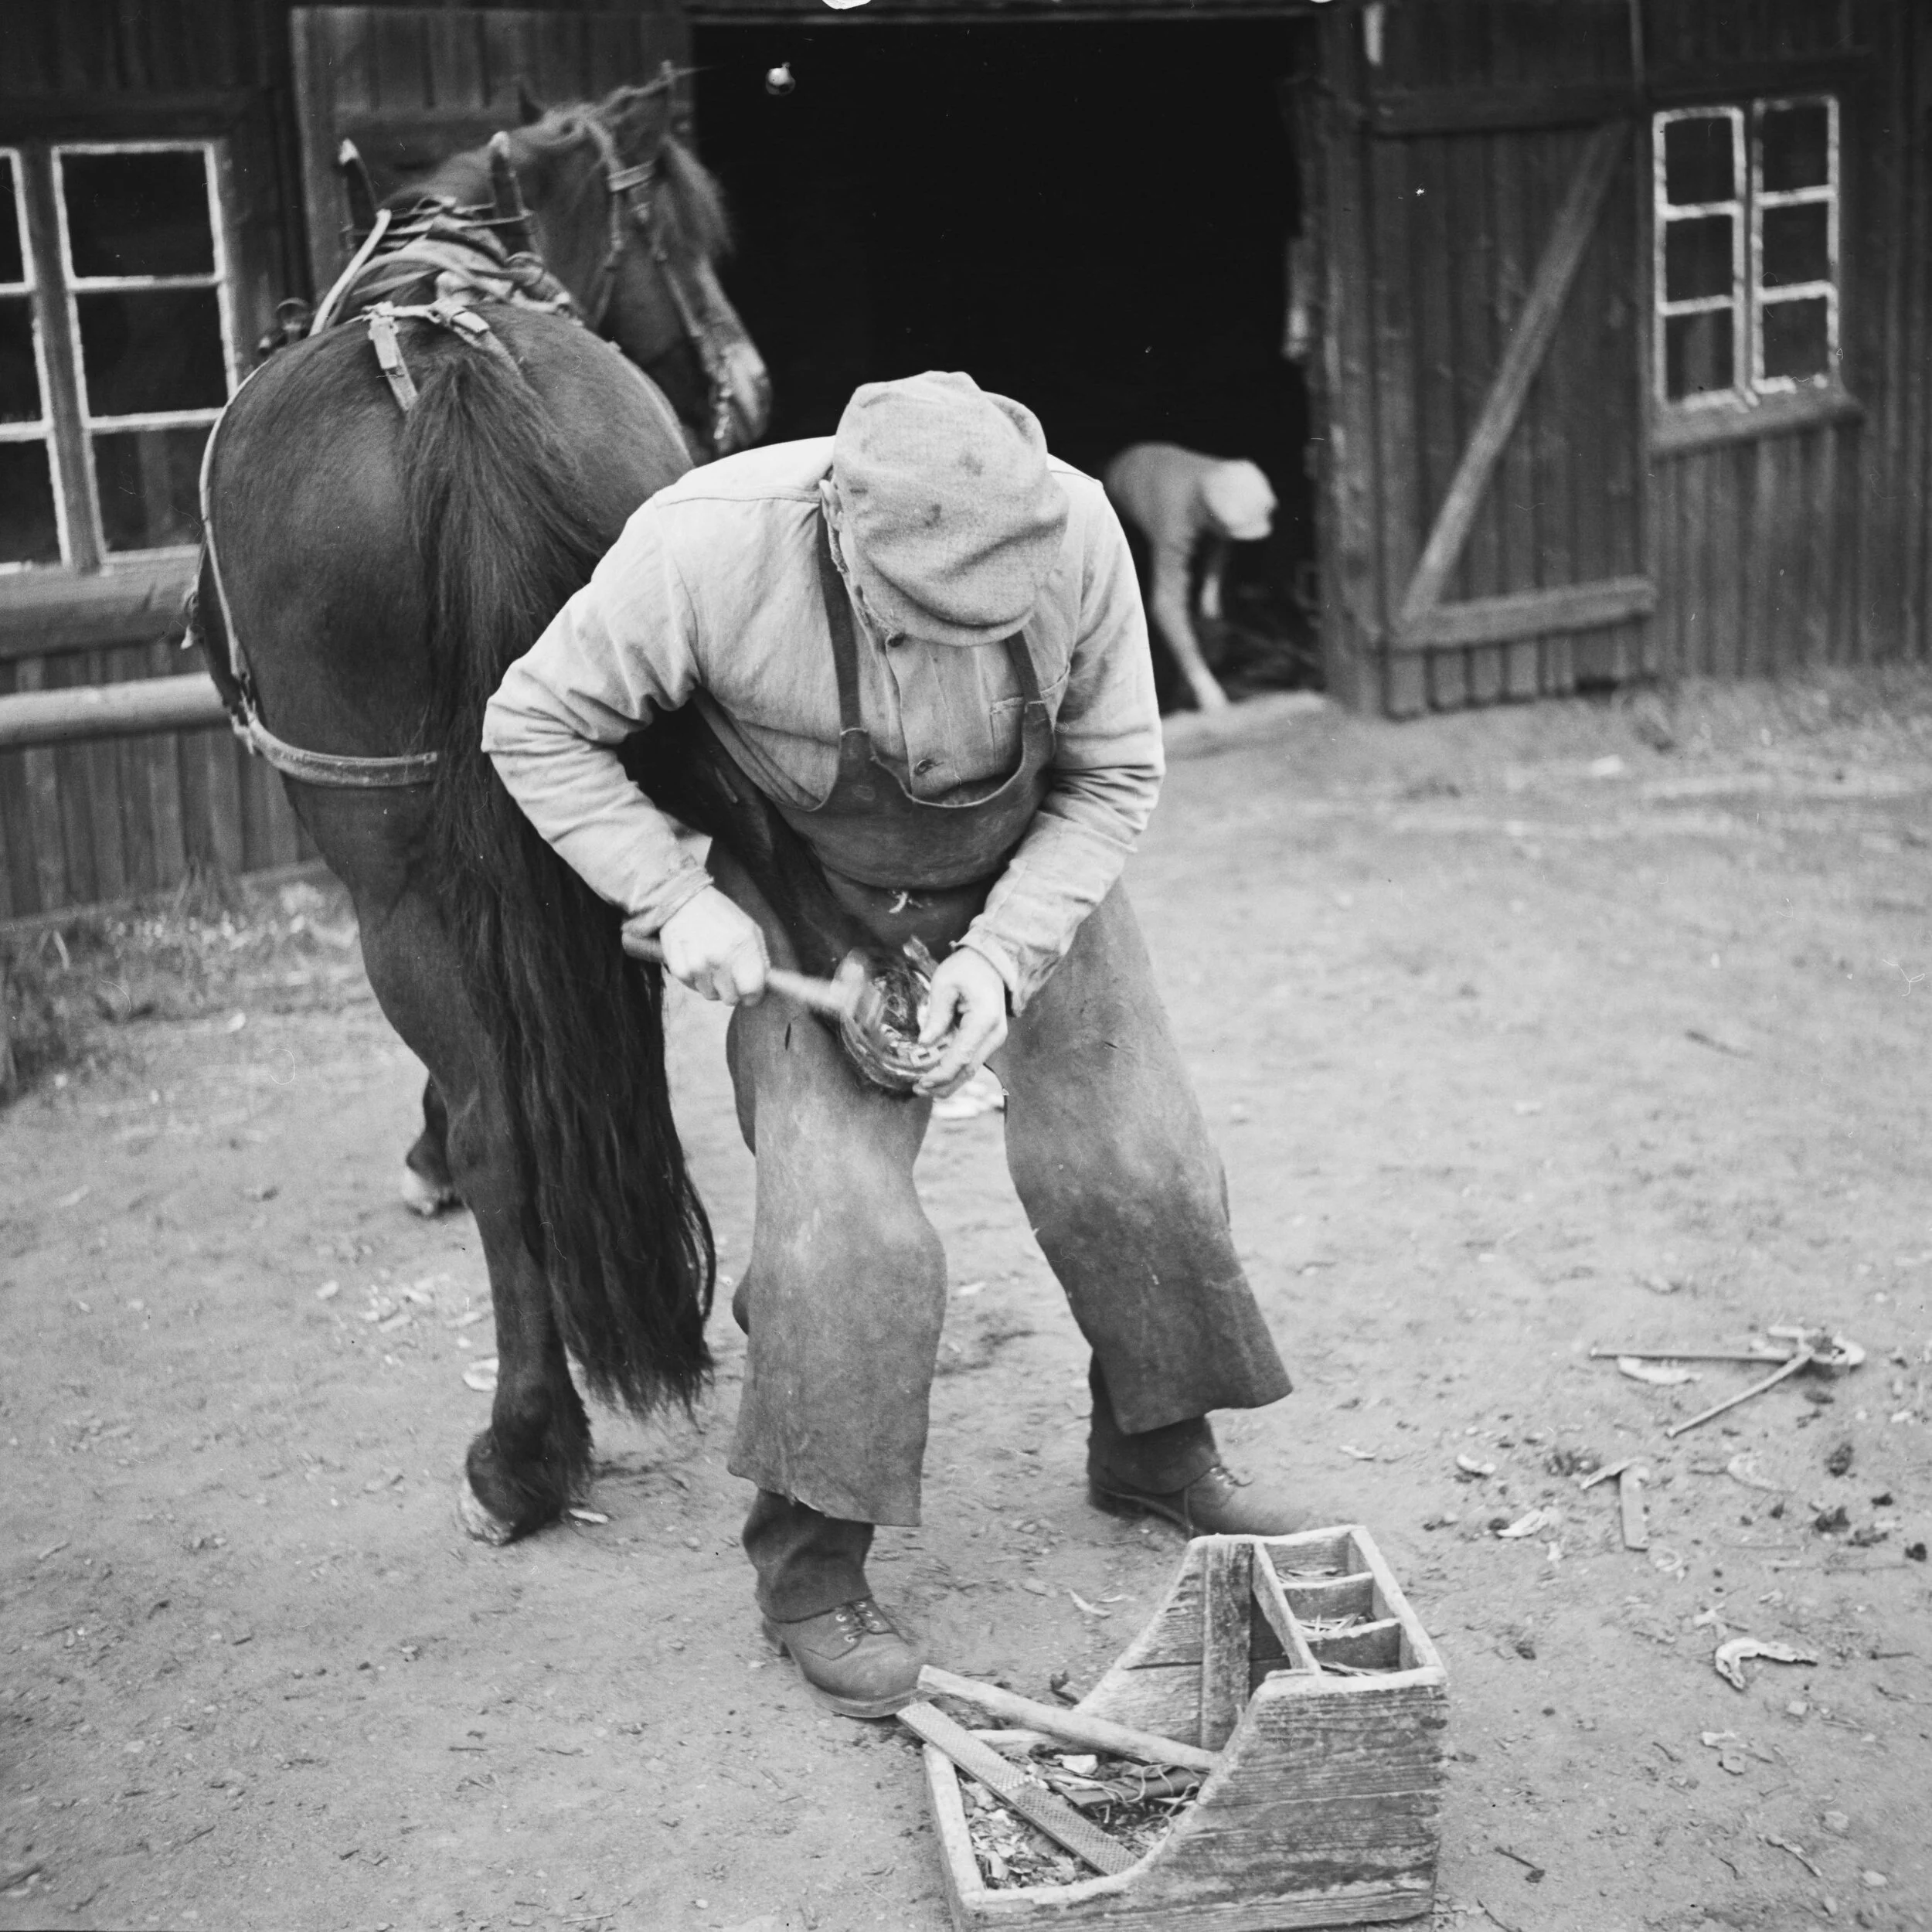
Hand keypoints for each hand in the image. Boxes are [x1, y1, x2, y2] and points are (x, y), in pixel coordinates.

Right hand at [644, 887, 768, 1004]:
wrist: (685, 899)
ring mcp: (698, 964)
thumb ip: (760, 958)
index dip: (753, 996)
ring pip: (710, 995)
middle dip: (732, 991)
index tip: (750, 993)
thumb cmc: (721, 915)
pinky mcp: (679, 967)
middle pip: (731, 998)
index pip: (752, 990)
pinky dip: (695, 980)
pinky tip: (696, 962)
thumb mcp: (750, 929)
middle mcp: (721, 957)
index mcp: (743, 946)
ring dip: (712, 985)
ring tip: (710, 964)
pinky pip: (691, 987)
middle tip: (728, 976)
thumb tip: (765, 984)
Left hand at [914, 947, 1008, 1097]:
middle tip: (918, 1090)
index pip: (961, 1056)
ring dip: (949, 1081)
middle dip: (943, 1084)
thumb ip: (936, 1015)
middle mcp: (995, 1034)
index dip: (941, 1073)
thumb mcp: (945, 984)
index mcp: (984, 1020)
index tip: (921, 1081)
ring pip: (971, 1069)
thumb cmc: (967, 968)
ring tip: (924, 1087)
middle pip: (969, 1070)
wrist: (992, 962)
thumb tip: (924, 1043)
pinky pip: (972, 1060)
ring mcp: (995, 1039)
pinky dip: (955, 1070)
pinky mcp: (990, 1039)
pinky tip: (937, 1075)